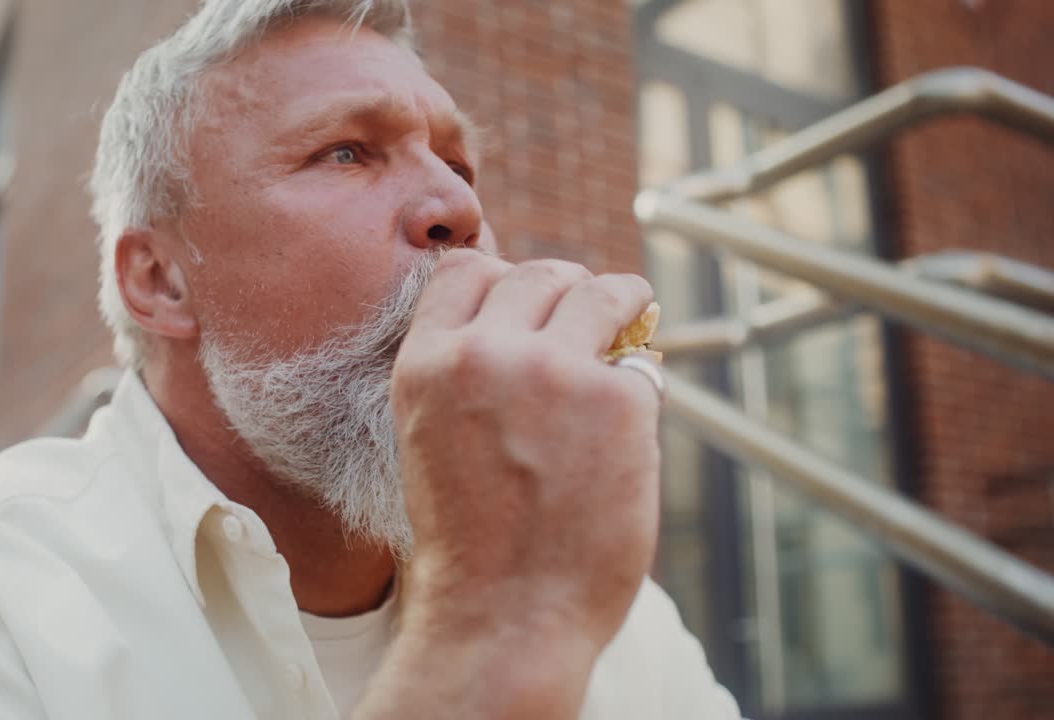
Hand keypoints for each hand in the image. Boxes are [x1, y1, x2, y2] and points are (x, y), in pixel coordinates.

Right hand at [381, 249, 663, 714]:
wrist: (504, 615)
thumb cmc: (471, 541)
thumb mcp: (433, 439)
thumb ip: (466, 376)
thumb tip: (533, 322)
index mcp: (426, 364)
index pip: (467, 268)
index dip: (504, 277)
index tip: (531, 295)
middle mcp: (484, 354)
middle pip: (539, 273)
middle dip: (567, 287)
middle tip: (591, 309)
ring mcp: (553, 372)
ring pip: (599, 292)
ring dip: (620, 300)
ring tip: (632, 313)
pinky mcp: (617, 400)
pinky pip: (641, 365)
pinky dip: (641, 382)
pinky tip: (633, 412)